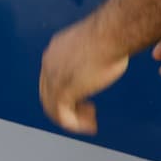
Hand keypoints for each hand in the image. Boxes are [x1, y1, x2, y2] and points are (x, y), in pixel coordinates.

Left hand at [39, 17, 129, 135]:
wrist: (111, 34)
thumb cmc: (111, 35)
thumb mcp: (95, 45)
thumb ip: (91, 56)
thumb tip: (104, 61)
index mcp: (56, 50)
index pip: (51, 77)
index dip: (66, 90)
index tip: (82, 97)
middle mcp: (50, 62)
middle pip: (49, 93)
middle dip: (68, 106)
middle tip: (87, 113)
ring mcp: (53, 77)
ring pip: (53, 108)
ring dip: (72, 118)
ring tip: (89, 124)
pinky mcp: (62, 91)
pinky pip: (62, 116)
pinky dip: (74, 125)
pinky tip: (88, 126)